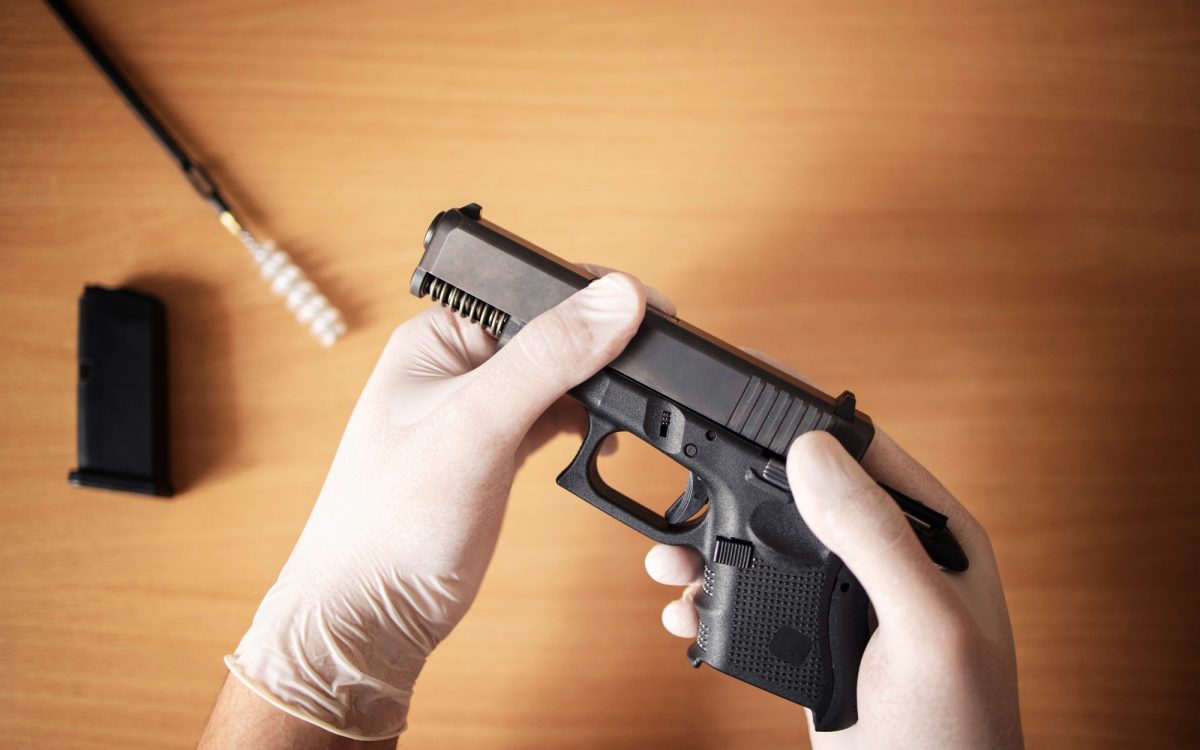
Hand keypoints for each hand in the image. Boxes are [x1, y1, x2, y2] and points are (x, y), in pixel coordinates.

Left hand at [216, 272, 651, 740]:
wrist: (372, 613)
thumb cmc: (390, 522)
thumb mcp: (475, 426)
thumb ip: (546, 359)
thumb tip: (616, 300)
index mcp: (441, 335)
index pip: (535, 289)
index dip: (597, 296)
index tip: (656, 317)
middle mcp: (461, 363)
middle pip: (555, 330)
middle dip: (605, 347)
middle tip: (651, 375)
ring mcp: (481, 408)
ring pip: (561, 375)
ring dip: (599, 389)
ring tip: (630, 412)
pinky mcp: (498, 449)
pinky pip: (557, 416)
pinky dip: (587, 425)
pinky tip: (601, 443)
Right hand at [644, 361, 1022, 748]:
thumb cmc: (958, 738)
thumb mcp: (923, 629)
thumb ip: (875, 539)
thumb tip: (813, 453)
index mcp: (934, 538)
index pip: (864, 452)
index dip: (805, 419)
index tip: (744, 387)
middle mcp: (888, 558)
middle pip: (800, 492)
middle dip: (735, 485)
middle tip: (684, 478)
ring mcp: (846, 600)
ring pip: (765, 545)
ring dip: (711, 546)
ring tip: (669, 557)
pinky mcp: (811, 641)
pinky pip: (752, 597)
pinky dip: (711, 598)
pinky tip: (688, 610)